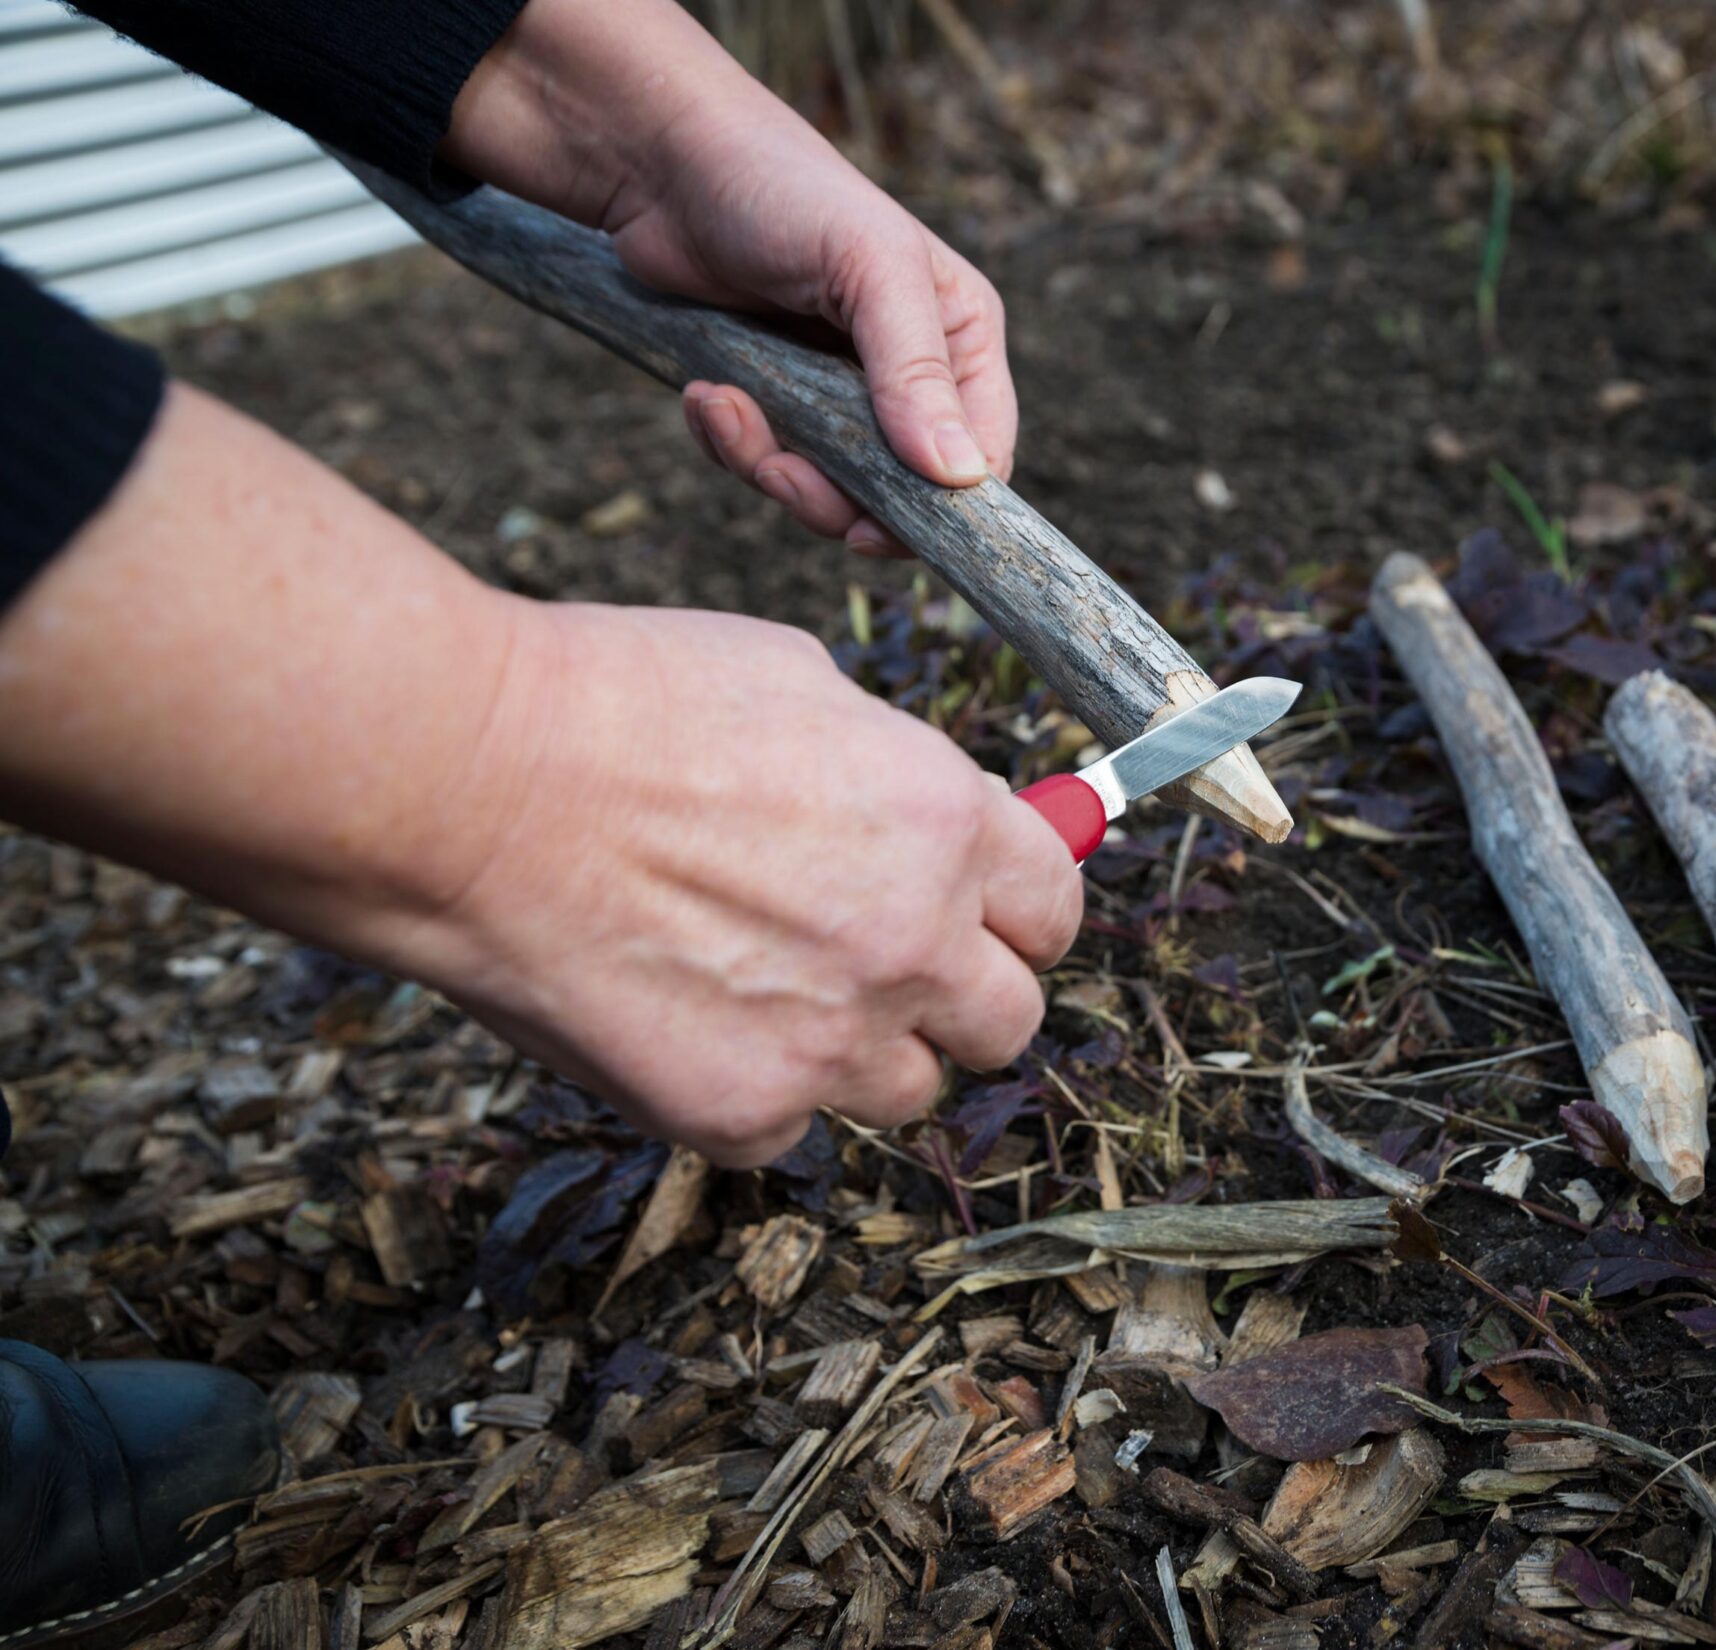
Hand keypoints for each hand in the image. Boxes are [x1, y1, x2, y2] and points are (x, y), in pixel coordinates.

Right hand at [0, 385, 1080, 1169]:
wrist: (465, 787)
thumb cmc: (615, 704)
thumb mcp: (801, 684)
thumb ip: (897, 770)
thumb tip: (940, 817)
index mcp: (946, 824)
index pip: (1055, 909)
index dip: (1017, 913)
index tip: (985, 918)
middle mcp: (915, 942)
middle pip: (1008, 1021)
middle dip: (956, 995)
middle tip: (883, 963)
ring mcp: (833, 1040)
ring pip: (907, 1090)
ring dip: (859, 1050)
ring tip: (763, 987)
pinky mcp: (739, 1112)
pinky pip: (787, 1125)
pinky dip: (749, 1086)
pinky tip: (680, 1016)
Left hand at [446, 0, 1014, 555]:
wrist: (661, 162)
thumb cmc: (781, 188)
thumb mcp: (868, 268)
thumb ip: (916, 371)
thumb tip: (960, 475)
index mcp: (961, 338)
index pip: (982, 458)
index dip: (936, 508)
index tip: (870, 526)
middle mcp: (911, 374)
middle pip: (899, 494)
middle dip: (830, 495)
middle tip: (776, 469)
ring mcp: (839, 392)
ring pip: (825, 489)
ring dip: (764, 463)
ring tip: (721, 402)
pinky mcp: (775, 399)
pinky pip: (765, 463)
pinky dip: (728, 443)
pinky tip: (704, 393)